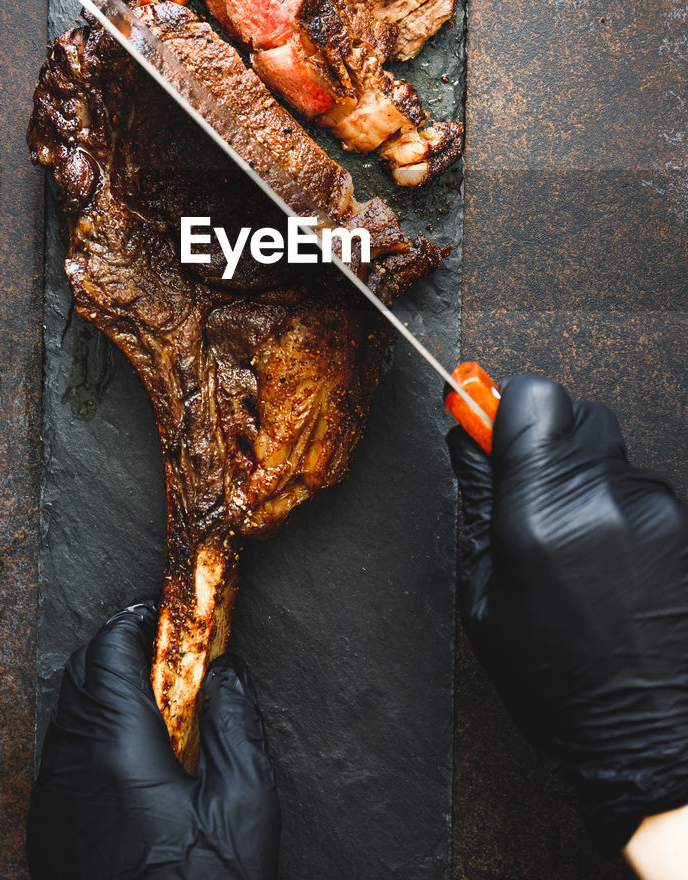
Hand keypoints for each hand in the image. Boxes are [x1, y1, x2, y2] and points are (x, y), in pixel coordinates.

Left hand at [26, 601, 279, 878]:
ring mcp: (53, 806)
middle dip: (118, 650)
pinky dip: (91, 735)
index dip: (135, 622)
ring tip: (156, 703)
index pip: (107, 652)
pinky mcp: (49, 836)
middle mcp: (70, 770)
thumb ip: (234, 725)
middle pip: (79, 676)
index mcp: (116, 752)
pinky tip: (132, 758)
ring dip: (103, 692)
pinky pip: (60, 760)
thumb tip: (226, 673)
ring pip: (66, 716)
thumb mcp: (244, 806)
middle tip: (166, 654)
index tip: (166, 616)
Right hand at [447, 375, 687, 853]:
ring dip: (583, 477)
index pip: (534, 396)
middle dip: (546, 442)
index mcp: (542, 515)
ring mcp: (655, 509)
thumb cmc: (560, 683)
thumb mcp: (485, 595)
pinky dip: (616, 506)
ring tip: (572, 545)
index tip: (491, 426)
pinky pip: (638, 485)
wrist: (652, 738)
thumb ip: (478, 500)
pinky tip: (607, 563)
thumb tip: (467, 436)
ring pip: (609, 450)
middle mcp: (606, 498)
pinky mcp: (683, 524)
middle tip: (528, 493)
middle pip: (575, 413)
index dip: (506, 406)